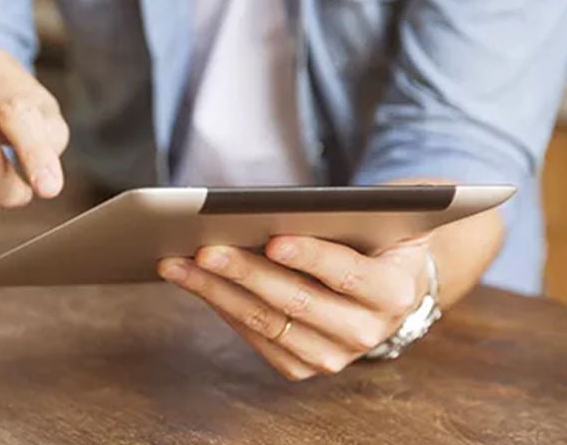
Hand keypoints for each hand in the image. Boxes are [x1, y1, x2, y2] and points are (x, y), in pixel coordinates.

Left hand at [159, 236, 429, 379]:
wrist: (390, 281)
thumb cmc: (373, 235)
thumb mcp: (374, 219)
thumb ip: (338, 215)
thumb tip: (267, 207)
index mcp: (395, 291)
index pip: (349, 273)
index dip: (310, 257)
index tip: (273, 239)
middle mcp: (369, 332)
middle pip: (297, 301)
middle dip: (245, 272)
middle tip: (204, 248)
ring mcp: (335, 355)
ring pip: (267, 323)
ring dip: (216, 291)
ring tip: (177, 263)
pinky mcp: (303, 366)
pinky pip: (255, 337)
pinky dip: (220, 306)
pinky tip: (192, 281)